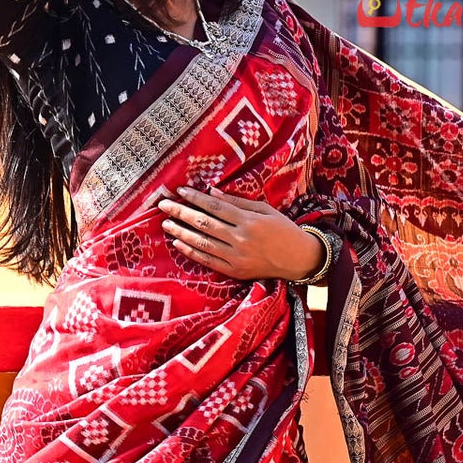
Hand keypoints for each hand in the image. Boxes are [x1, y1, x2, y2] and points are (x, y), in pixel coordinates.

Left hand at [157, 184, 325, 281]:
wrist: (299, 259)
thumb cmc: (283, 229)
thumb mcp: (265, 209)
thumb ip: (238, 202)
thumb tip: (212, 192)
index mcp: (249, 221)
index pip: (216, 207)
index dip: (196, 199)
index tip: (180, 191)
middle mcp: (241, 239)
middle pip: (204, 224)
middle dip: (181, 213)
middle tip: (163, 205)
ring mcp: (237, 257)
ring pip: (202, 243)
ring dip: (181, 233)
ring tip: (166, 224)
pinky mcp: (235, 272)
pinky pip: (208, 261)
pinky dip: (191, 252)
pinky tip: (178, 244)